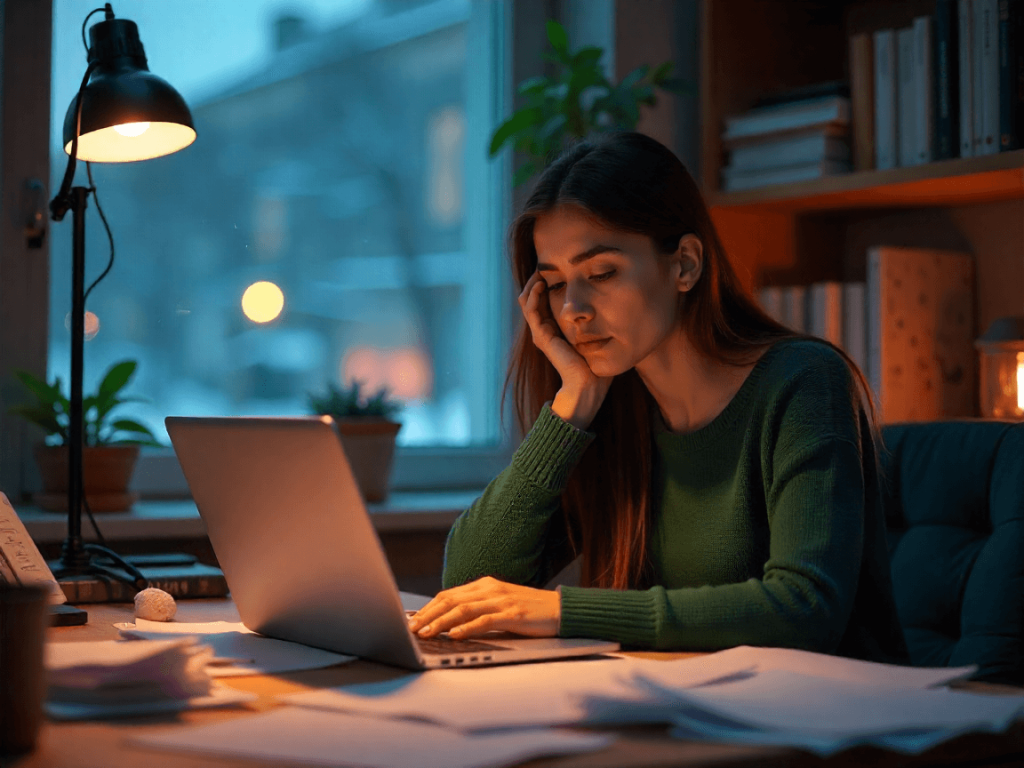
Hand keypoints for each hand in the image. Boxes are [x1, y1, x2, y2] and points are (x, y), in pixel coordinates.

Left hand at [407, 576, 559, 638]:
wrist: (560, 609)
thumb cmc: (529, 610)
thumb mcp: (499, 604)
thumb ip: (477, 609)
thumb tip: (449, 624)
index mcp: (485, 585)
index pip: (449, 595)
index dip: (428, 607)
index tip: (413, 620)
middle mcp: (490, 589)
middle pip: (451, 600)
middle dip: (428, 615)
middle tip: (412, 628)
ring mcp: (502, 600)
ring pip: (463, 609)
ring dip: (441, 622)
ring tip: (426, 632)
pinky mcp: (513, 614)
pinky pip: (485, 620)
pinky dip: (468, 628)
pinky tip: (455, 635)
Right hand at [518, 272, 612, 428]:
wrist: (588, 386)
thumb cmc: (596, 365)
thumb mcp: (598, 336)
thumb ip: (598, 322)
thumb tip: (616, 304)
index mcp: (555, 329)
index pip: (545, 300)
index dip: (549, 282)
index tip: (559, 267)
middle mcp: (545, 329)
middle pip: (533, 297)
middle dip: (538, 278)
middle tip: (545, 263)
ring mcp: (541, 332)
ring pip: (528, 301)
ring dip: (533, 283)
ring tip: (541, 269)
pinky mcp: (542, 337)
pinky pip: (532, 310)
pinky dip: (534, 295)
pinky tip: (542, 283)